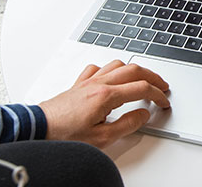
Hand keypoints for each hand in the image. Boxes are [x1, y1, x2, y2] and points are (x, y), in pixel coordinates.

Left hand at [39, 60, 170, 147]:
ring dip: (135, 70)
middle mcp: (99, 84)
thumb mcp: (102, 138)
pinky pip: (98, 68)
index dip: (158, 95)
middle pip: (134, 70)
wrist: (37, 129)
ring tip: (143, 79)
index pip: (142, 88)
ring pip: (118, 64)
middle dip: (153, 77)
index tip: (164, 102)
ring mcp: (88, 81)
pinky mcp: (79, 84)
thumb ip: (127, 125)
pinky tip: (112, 77)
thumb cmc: (64, 135)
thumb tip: (143, 115)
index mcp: (107, 96)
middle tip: (162, 86)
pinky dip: (111, 70)